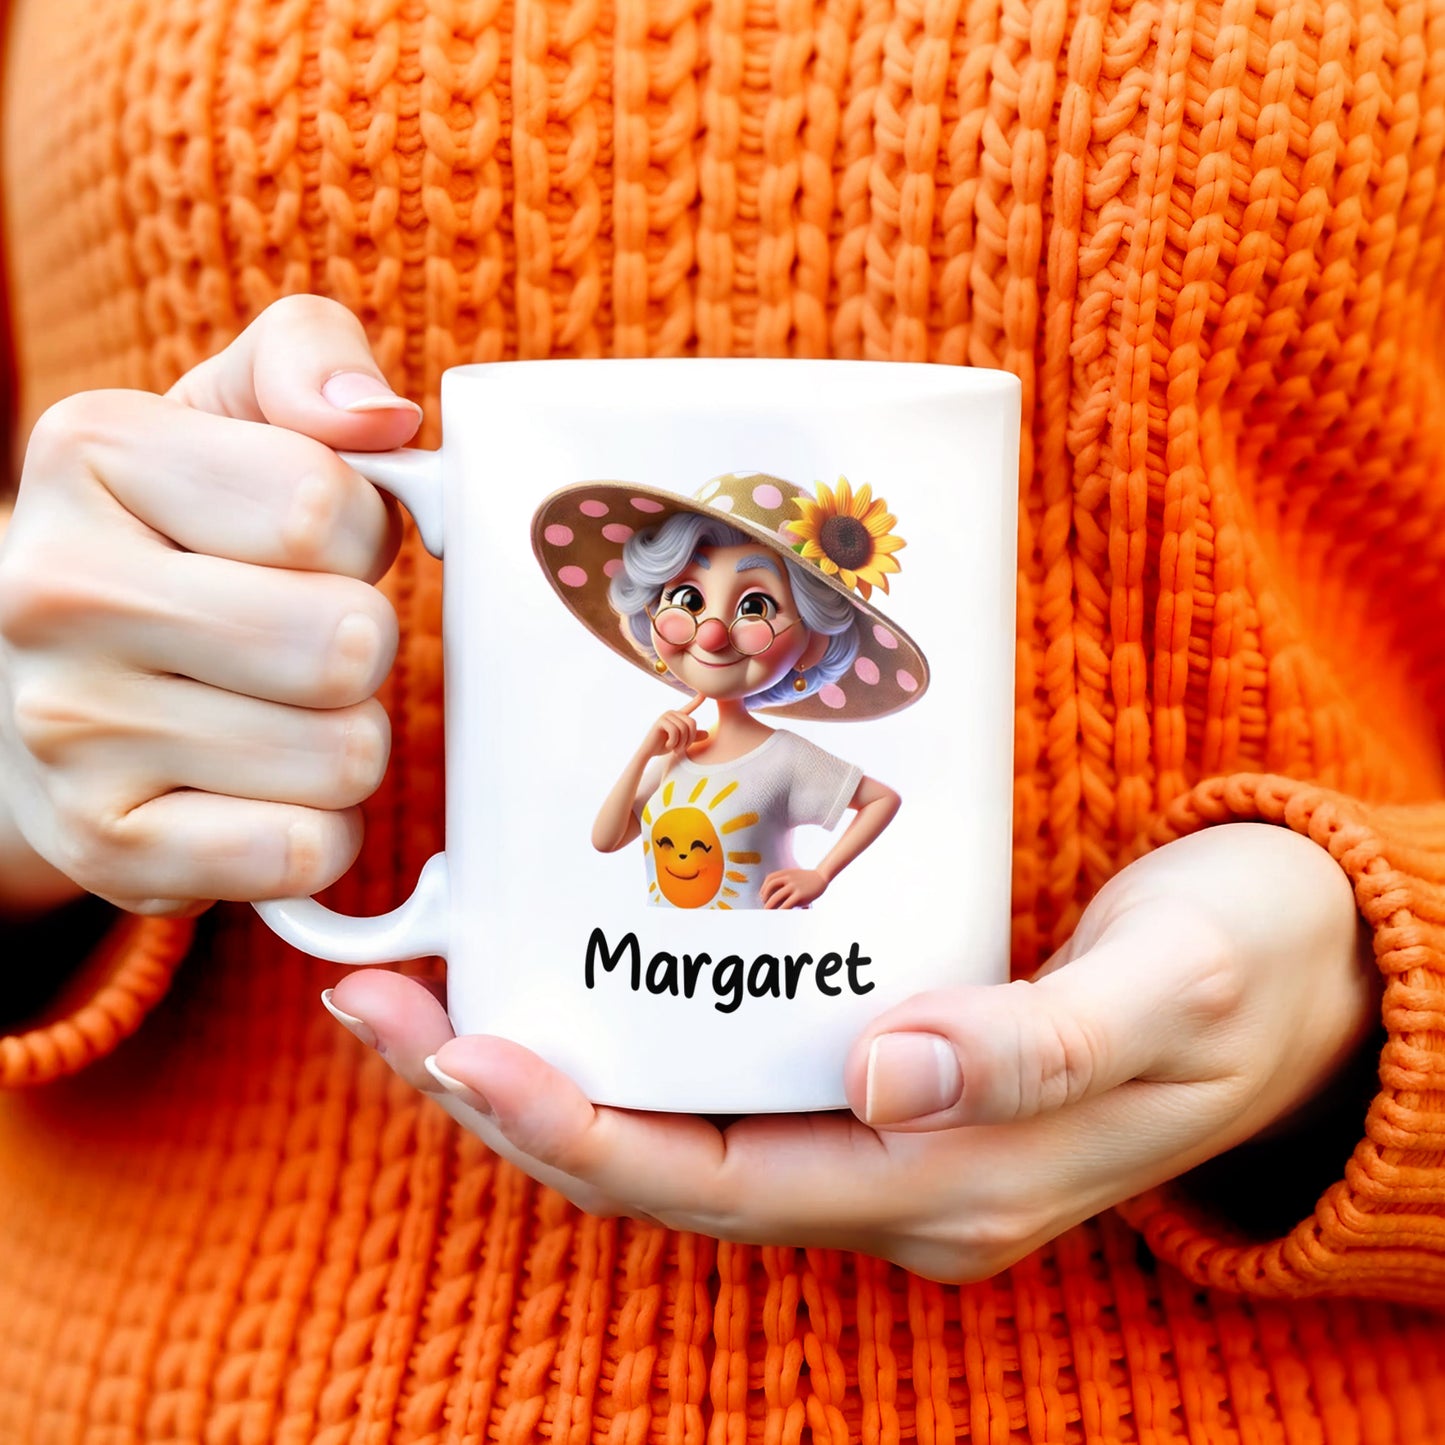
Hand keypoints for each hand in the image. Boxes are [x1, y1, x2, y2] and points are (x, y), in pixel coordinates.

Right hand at [0, 295, 420, 916]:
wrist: (54, 684)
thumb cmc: (182, 541)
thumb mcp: (232, 416)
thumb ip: (308, 361)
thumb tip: (377, 416)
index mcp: (90, 450)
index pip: (327, 505)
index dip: (364, 532)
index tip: (319, 543)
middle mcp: (53, 590)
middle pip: (344, 640)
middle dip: (365, 642)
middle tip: (314, 638)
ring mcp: (68, 730)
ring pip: (345, 754)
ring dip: (347, 737)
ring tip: (281, 712)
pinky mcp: (109, 848)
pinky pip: (306, 850)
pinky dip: (318, 828)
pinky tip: (264, 790)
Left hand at [327, 822, 1377, 1281]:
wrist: (1308, 975)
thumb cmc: (1247, 970)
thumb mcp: (1173, 991)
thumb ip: (1041, 1042)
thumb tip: (885, 1077)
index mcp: (951, 1186)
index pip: (715, 1183)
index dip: (570, 1130)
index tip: (454, 1048)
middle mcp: (895, 1178)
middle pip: (657, 1162)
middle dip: (509, 1097)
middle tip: (386, 999)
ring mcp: (885, 1133)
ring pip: (674, 1123)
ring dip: (548, 1063)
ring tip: (436, 979)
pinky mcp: (887, 1075)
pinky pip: (724, 1076)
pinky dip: (630, 1030)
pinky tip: (575, 964)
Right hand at [641, 692, 707, 759]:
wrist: (648, 752)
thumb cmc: (664, 746)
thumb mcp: (681, 742)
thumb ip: (693, 737)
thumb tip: (707, 734)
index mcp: (678, 716)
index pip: (690, 707)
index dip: (698, 700)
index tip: (705, 693)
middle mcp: (673, 713)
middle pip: (692, 723)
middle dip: (689, 740)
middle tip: (681, 749)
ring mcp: (666, 716)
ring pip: (684, 729)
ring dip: (681, 743)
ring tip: (675, 749)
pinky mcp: (660, 721)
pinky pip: (675, 732)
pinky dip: (674, 743)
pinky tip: (668, 746)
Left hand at [760, 867, 826, 908]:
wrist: (822, 877)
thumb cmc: (807, 878)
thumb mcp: (794, 874)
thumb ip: (785, 880)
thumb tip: (773, 893)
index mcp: (786, 873)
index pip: (770, 878)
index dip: (763, 887)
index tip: (763, 895)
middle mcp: (788, 878)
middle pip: (770, 887)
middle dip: (765, 897)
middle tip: (764, 905)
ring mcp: (794, 886)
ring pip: (776, 896)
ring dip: (769, 905)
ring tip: (768, 911)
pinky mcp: (800, 895)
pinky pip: (787, 904)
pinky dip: (780, 910)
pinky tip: (779, 914)